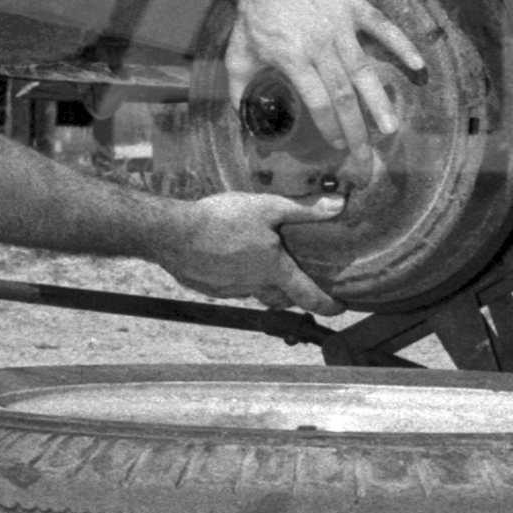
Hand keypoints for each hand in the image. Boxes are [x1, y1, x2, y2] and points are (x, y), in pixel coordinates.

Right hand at [156, 192, 345, 312]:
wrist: (173, 235)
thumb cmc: (222, 220)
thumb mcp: (267, 207)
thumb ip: (303, 210)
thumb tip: (339, 204)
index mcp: (274, 271)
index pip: (309, 296)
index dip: (328, 304)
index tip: (339, 307)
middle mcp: (254, 286)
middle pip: (281, 298)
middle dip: (292, 293)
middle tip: (298, 281)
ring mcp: (230, 290)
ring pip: (254, 292)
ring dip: (262, 283)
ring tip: (259, 263)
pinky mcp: (209, 287)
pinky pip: (230, 287)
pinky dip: (235, 277)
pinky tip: (226, 258)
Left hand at [224, 0, 424, 155]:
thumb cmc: (252, 17)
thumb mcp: (238, 56)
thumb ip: (241, 92)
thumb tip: (246, 124)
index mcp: (291, 57)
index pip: (317, 101)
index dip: (330, 127)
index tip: (338, 146)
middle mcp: (318, 43)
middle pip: (343, 93)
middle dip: (356, 127)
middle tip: (367, 153)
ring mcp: (338, 22)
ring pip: (364, 68)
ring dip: (379, 99)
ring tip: (391, 126)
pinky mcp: (352, 3)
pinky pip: (381, 25)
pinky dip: (400, 44)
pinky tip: (417, 65)